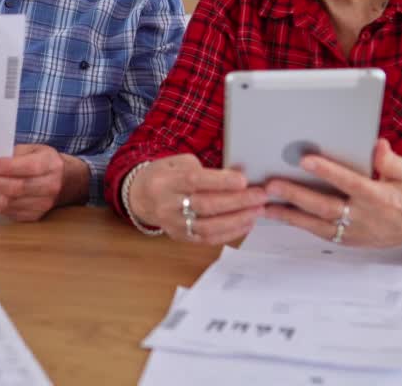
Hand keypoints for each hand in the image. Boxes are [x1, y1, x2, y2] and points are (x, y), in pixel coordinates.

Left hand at [0, 144, 87, 221]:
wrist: (67, 181)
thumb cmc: (45, 161)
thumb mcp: (35, 149)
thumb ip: (14, 153)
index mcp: (51, 165)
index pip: (27, 168)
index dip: (5, 167)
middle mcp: (50, 186)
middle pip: (16, 188)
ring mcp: (43, 204)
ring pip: (9, 203)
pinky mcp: (35, 216)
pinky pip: (9, 213)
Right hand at [128, 154, 267, 244]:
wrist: (141, 197)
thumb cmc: (166, 176)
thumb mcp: (180, 163)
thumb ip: (207, 169)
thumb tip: (239, 174)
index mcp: (166, 182)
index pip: (194, 181)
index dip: (220, 181)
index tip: (244, 180)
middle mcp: (168, 205)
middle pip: (205, 205)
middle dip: (237, 201)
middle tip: (260, 196)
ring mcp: (174, 224)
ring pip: (209, 226)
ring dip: (237, 220)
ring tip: (257, 211)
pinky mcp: (181, 237)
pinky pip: (208, 239)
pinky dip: (230, 232)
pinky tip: (246, 223)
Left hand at [262, 139, 401, 248]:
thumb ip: (391, 161)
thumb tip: (377, 146)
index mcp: (380, 198)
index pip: (349, 182)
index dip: (327, 171)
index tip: (305, 160)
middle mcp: (366, 218)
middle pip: (325, 206)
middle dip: (296, 195)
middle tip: (271, 184)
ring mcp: (357, 233)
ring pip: (318, 225)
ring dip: (289, 215)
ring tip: (264, 205)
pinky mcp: (352, 241)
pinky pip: (322, 233)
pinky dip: (301, 224)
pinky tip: (282, 216)